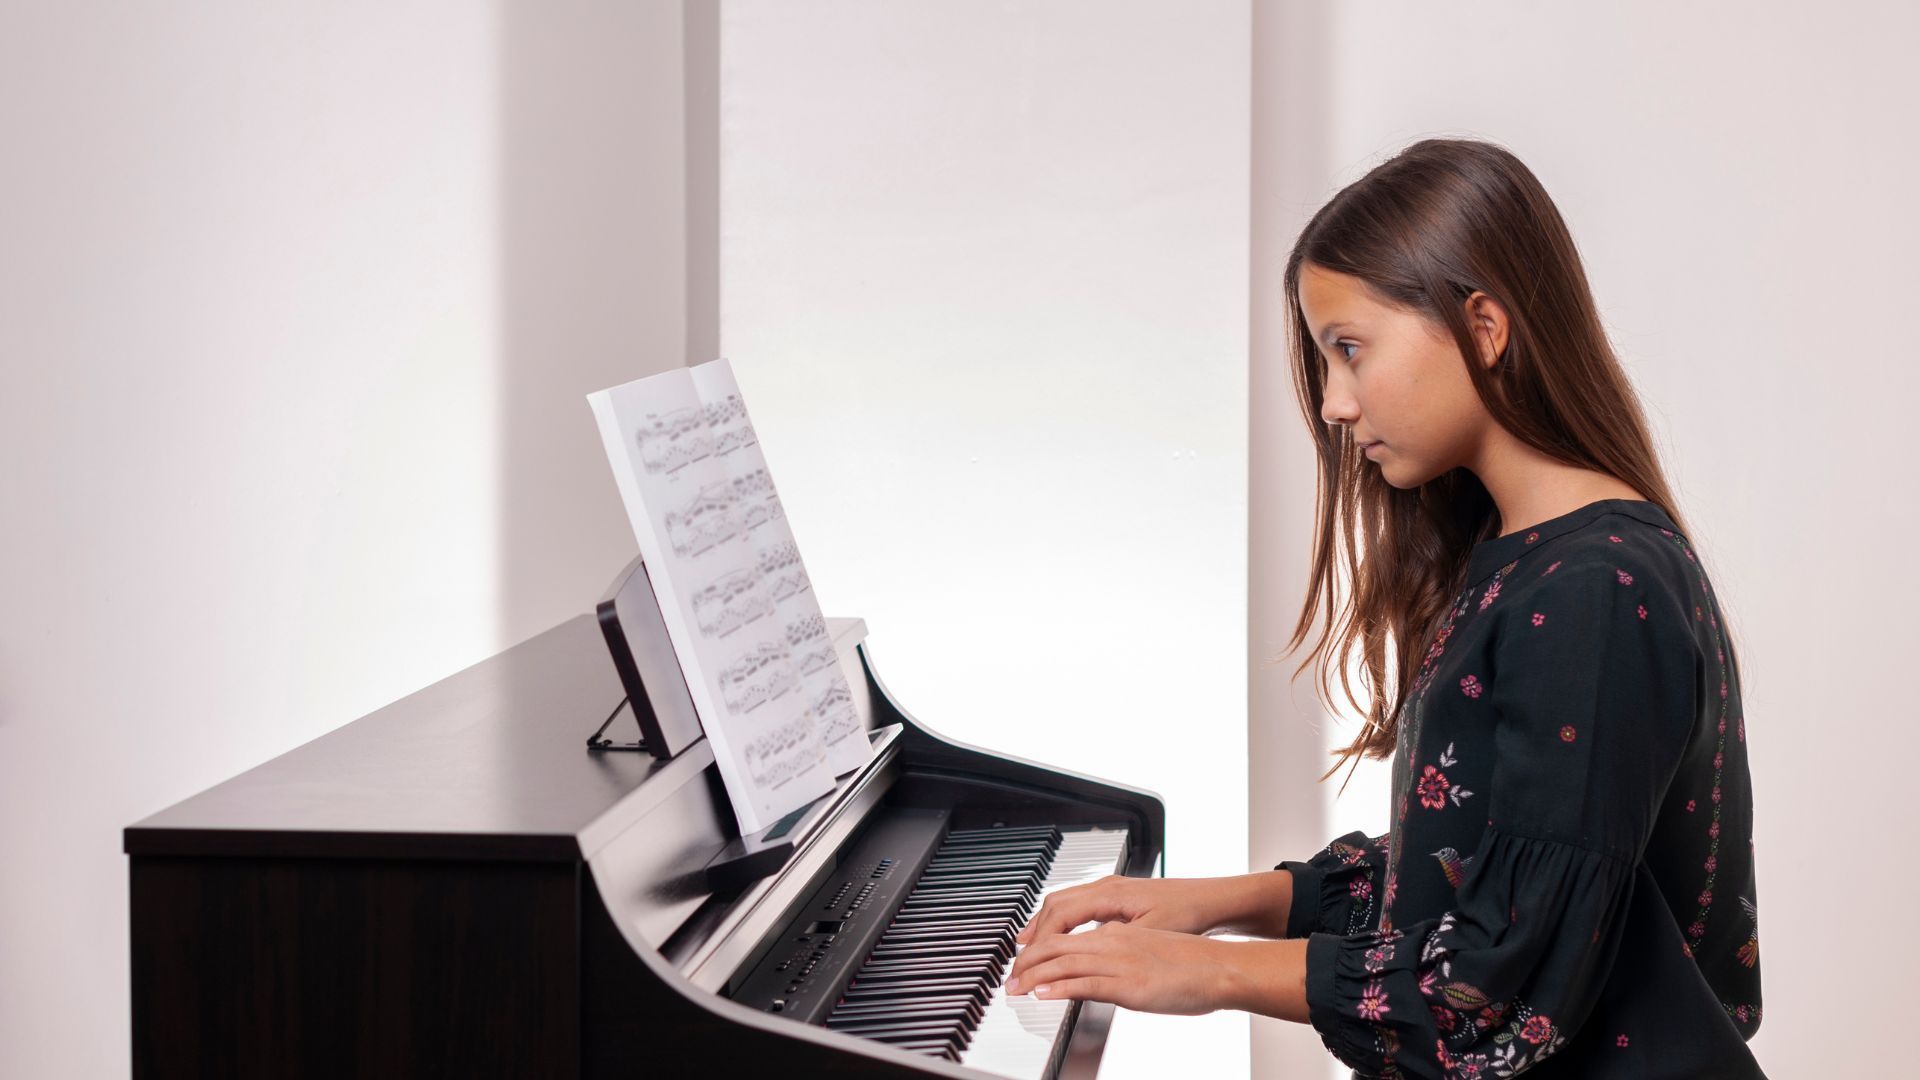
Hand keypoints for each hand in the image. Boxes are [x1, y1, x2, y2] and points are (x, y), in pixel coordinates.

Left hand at [1003, 920, 1239, 1014]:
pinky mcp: (1128, 984)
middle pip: (1056, 946)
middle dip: (1026, 963)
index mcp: (1117, 933)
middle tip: (1009, 979)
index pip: (1066, 936)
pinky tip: (1042, 994)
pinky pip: (1085, 983)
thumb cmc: (1192, 964)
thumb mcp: (1149, 952)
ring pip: (1063, 963)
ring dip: (1033, 977)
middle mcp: (1113, 942)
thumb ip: (1123, 958)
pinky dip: (1058, 988)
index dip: (1038, 949)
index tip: (1023, 963)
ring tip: (1015, 988)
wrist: (1221, 967)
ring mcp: (1120, 962)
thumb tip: (1105, 972)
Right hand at [1013, 871, 1291, 944]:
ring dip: (1044, 924)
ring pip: (1065, 902)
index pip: (1060, 915)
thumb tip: (1080, 954)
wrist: (1215, 900)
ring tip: (1027, 946)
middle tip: (1017, 958)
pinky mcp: (1118, 896)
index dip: (1040, 940)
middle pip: (1055, 905)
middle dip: (1033, 932)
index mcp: (1110, 893)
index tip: (1027, 961)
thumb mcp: (1150, 934)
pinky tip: (1060, 936)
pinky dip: (1061, 921)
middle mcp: (1107, 886)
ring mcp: (1112, 889)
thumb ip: (1113, 942)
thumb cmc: (1189, 913)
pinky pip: (1078, 905)